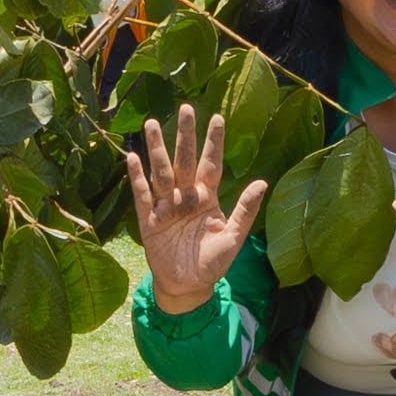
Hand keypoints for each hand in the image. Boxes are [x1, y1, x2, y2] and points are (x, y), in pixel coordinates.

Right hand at [123, 106, 264, 315]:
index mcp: (207, 198)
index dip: (213, 142)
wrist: (188, 287)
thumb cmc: (212, 263)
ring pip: (161, 172)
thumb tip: (262, 182)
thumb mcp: (233, 237)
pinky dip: (137, 178)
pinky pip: (142, 195)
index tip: (217, 117)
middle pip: (184, 160)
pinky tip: (133, 157)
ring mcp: (166, 207)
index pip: (211, 164)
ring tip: (152, 123)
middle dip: (184, 135)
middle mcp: (186, 197)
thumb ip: (245, 210)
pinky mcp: (149, 220)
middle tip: (185, 107)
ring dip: (157, 149)